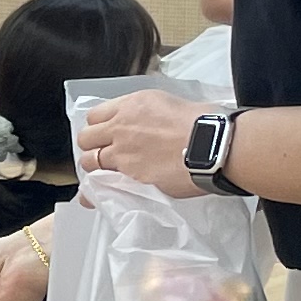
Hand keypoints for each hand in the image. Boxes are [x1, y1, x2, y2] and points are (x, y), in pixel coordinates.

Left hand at [76, 87, 207, 197]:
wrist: (215, 145)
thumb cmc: (206, 123)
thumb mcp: (171, 104)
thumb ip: (150, 113)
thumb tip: (150, 121)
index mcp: (132, 106)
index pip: (96, 115)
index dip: (99, 126)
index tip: (105, 134)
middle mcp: (122, 127)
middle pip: (86, 137)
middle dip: (92, 146)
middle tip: (103, 153)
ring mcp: (123, 154)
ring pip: (89, 161)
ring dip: (94, 168)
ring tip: (103, 174)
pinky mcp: (130, 177)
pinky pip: (101, 185)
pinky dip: (97, 191)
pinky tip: (94, 196)